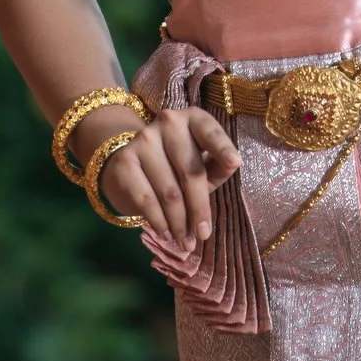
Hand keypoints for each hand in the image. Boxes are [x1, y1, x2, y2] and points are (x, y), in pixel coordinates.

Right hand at [95, 106, 241, 251]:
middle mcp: (168, 122)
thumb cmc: (177, 164)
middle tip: (204, 235)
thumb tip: (234, 164)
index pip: (210, 130)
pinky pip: (146, 199)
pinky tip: (166, 233)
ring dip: (179, 223)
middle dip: (199, 208)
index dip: (222, 147)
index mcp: (193, 118)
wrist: (130, 164)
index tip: (235, 163)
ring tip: (186, 242)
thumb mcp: (202, 163)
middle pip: (190, 171)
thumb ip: (219, 166)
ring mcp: (144, 139)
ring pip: (168, 191)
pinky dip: (158, 221)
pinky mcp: (124, 161)